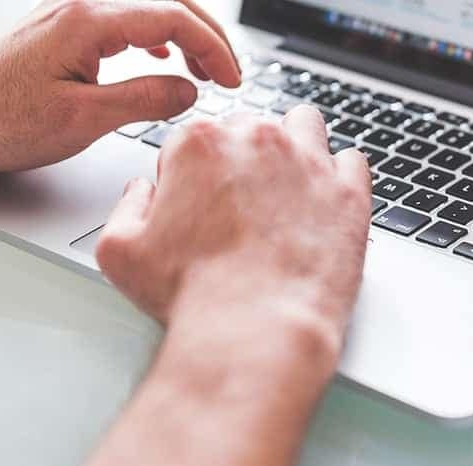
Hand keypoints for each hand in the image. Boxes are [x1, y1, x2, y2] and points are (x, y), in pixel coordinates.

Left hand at [0, 0, 241, 172]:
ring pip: (144, 5)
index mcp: (87, 20)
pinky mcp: (60, 27)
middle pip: (165, 0)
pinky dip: (152, 32)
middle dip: (206, 35)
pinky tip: (159, 55)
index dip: (212, 48)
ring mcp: (67, 12)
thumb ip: (144, 100)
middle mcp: (78, 5)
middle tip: (230, 72)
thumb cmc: (0, 122)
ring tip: (202, 68)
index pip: (172, 16)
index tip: (232, 80)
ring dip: (182, 32)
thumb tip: (188, 90)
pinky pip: (120, 16)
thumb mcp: (83, 121)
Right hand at [94, 106, 373, 361]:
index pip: (194, 139)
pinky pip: (352, 161)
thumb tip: (142, 190)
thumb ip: (126, 206)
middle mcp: (256, 140)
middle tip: (239, 207)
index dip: (191, 175)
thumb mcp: (120, 251)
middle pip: (248, 130)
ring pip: (303, 127)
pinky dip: (340, 176)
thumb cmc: (192, 296)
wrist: (255, 331)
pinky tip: (325, 203)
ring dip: (293, 147)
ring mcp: (309, 162)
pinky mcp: (349, 192)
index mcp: (199, 143)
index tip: (197, 206)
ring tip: (286, 190)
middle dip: (242, 160)